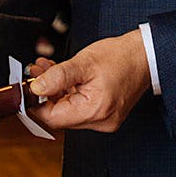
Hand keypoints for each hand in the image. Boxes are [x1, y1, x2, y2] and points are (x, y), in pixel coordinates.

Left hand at [27, 29, 151, 132]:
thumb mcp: (84, 62)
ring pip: (68, 110)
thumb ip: (57, 76)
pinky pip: (79, 108)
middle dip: (45, 93)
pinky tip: (63, 77)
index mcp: (95, 110)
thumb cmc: (121, 56)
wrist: (146, 55)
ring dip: (56, 91)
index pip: (53, 117)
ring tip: (49, 69)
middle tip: (38, 72)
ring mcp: (104, 119)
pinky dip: (69, 93)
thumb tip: (36, 88)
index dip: (37, 102)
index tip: (30, 86)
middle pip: (60, 115)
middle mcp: (101, 121)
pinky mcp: (105, 114)